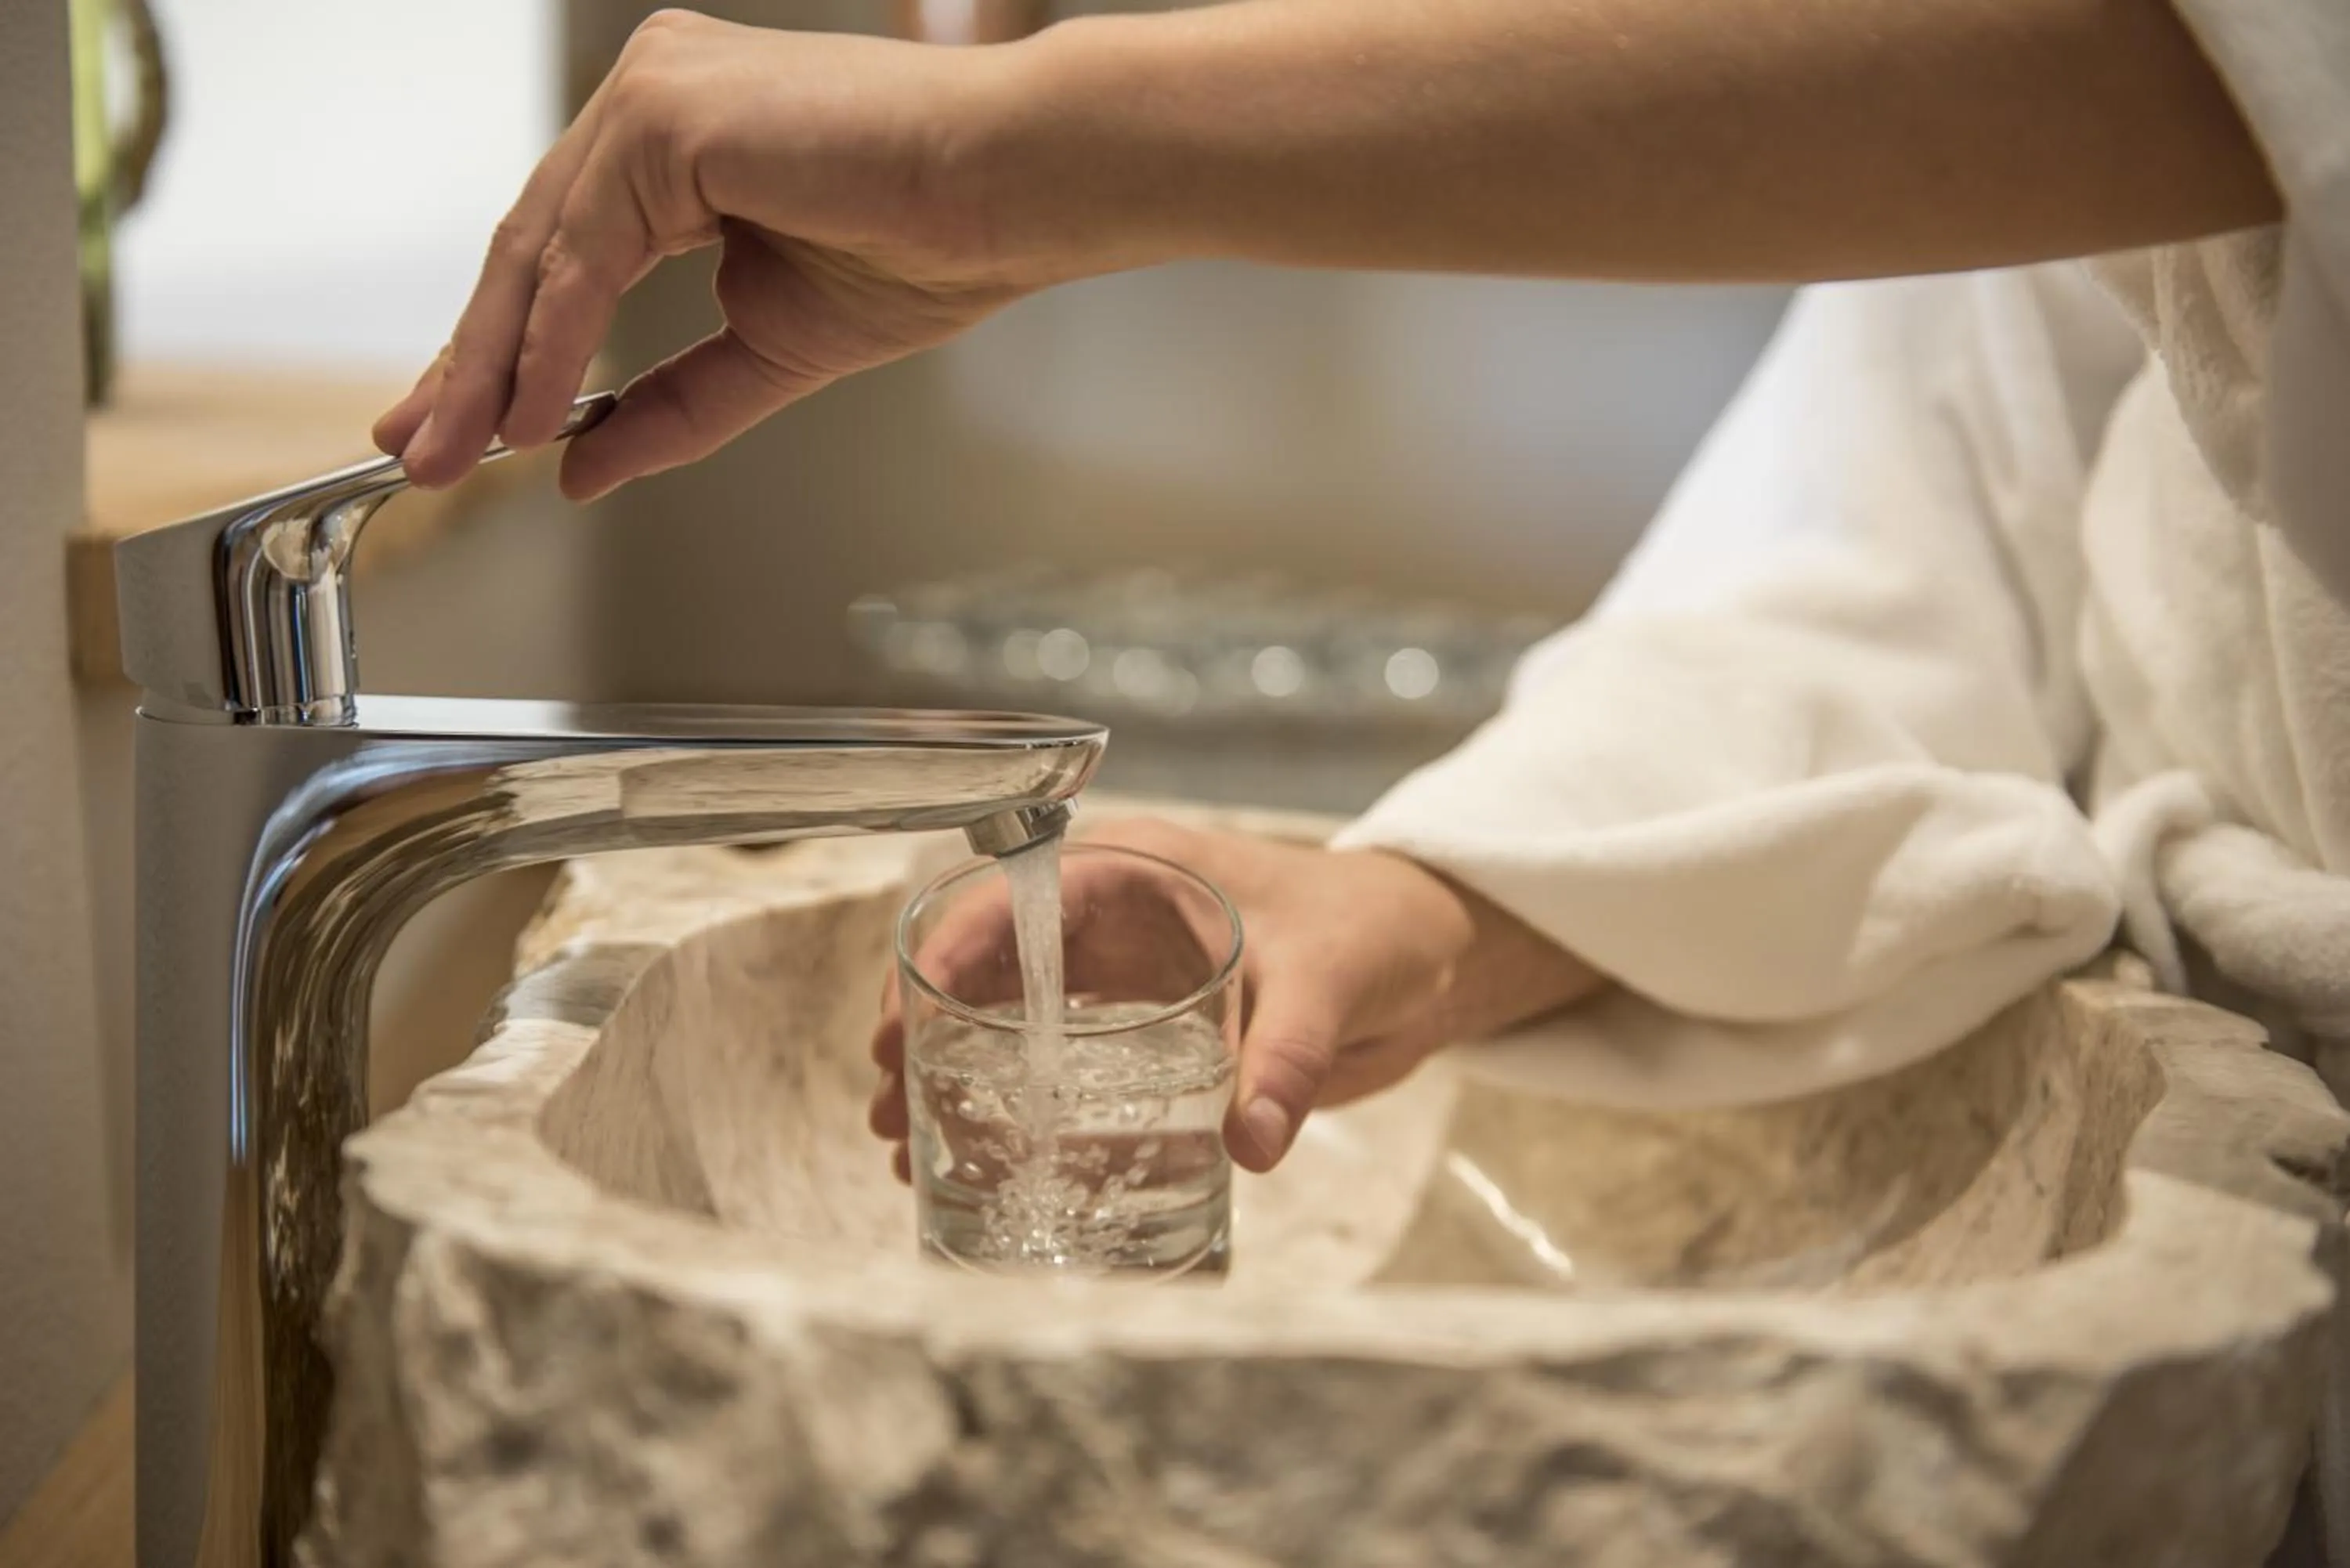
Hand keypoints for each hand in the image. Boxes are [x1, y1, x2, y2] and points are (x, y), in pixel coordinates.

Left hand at [373, 11, 1047, 501]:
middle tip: (420, 447)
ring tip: (457, 450)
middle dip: (469, 362)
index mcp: (681, 137)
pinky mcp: (664, 113)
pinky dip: (550, 339)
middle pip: (531, 247)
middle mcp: (654, 96)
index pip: (562, 252)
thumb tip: (579, 465)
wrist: (1010, 190)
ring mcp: (652, 93)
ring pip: (540, 248)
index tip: (460, 423)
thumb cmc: (933, 239)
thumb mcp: (771, 349)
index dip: (502, 349)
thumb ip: (670, 404)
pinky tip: (529, 409)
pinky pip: (584, 251)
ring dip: (490, 363)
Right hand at [868, 817, 1602, 1176]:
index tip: (903, 1024)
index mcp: (1138, 868)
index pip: (1012, 897)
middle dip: (921, 1023)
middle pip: (983, 956)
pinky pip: (1047, 1047)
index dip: (946, 955)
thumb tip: (1254, 1140)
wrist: (1426, 952)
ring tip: (905, 1144)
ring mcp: (1116, 965)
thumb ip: (1289, 1060)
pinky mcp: (1134, 1015)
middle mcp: (1109, 911)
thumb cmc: (1376, 933)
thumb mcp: (1333, 985)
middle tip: (887, 1106)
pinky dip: (1004, 1091)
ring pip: (1000, 1006)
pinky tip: (975, 1150)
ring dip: (947, 1066)